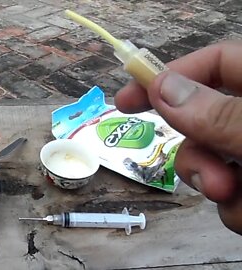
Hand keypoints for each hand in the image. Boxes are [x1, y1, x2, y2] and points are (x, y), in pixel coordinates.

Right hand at [115, 40, 241, 234]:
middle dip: (198, 157)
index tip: (126, 100)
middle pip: (205, 122)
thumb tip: (162, 87)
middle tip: (216, 183)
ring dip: (219, 190)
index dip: (170, 74)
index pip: (216, 62)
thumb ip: (219, 114)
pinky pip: (231, 195)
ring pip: (213, 164)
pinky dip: (238, 209)